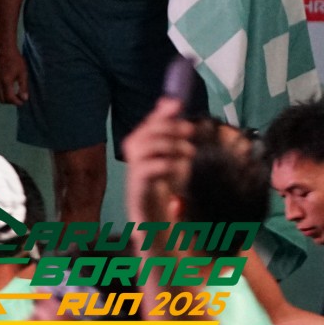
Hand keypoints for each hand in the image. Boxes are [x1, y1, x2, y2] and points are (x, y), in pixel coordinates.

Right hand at [0, 48, 28, 104]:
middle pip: (2, 100)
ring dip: (5, 98)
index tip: (22, 101)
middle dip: (11, 101)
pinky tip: (8, 88)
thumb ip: (23, 87)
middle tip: (19, 98)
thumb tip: (24, 98)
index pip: (10, 98)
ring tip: (14, 93)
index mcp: (6, 81)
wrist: (4, 49)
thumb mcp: (22, 73)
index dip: (17, 102)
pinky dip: (1, 93)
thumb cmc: (15, 59)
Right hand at [122, 97, 194, 225]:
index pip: (148, 124)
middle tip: (190, 130)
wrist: (153, 223)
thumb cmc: (162, 188)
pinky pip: (147, 169)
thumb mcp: (170, 157)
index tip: (179, 105)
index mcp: (140, 148)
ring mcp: (133, 173)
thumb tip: (172, 102)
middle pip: (143, 133)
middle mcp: (133, 158)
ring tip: (189, 152)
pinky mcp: (138, 189)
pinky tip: (181, 167)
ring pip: (144, 148)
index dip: (161, 113)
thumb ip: (170, 132)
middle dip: (168, 128)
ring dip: (169, 145)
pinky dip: (165, 164)